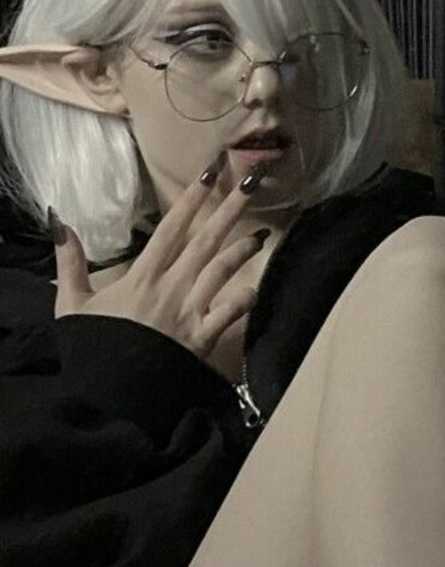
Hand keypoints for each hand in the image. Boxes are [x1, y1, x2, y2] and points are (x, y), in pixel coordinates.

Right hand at [52, 160, 270, 358]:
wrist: (106, 392)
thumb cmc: (92, 347)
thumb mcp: (72, 304)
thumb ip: (70, 263)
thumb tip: (61, 225)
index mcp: (142, 276)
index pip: (172, 228)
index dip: (192, 199)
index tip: (210, 174)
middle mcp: (171, 287)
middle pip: (206, 240)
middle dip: (229, 209)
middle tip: (251, 182)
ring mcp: (190, 312)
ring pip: (222, 271)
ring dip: (243, 249)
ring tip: (262, 232)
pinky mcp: (202, 338)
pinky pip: (230, 313)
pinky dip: (246, 299)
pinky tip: (257, 287)